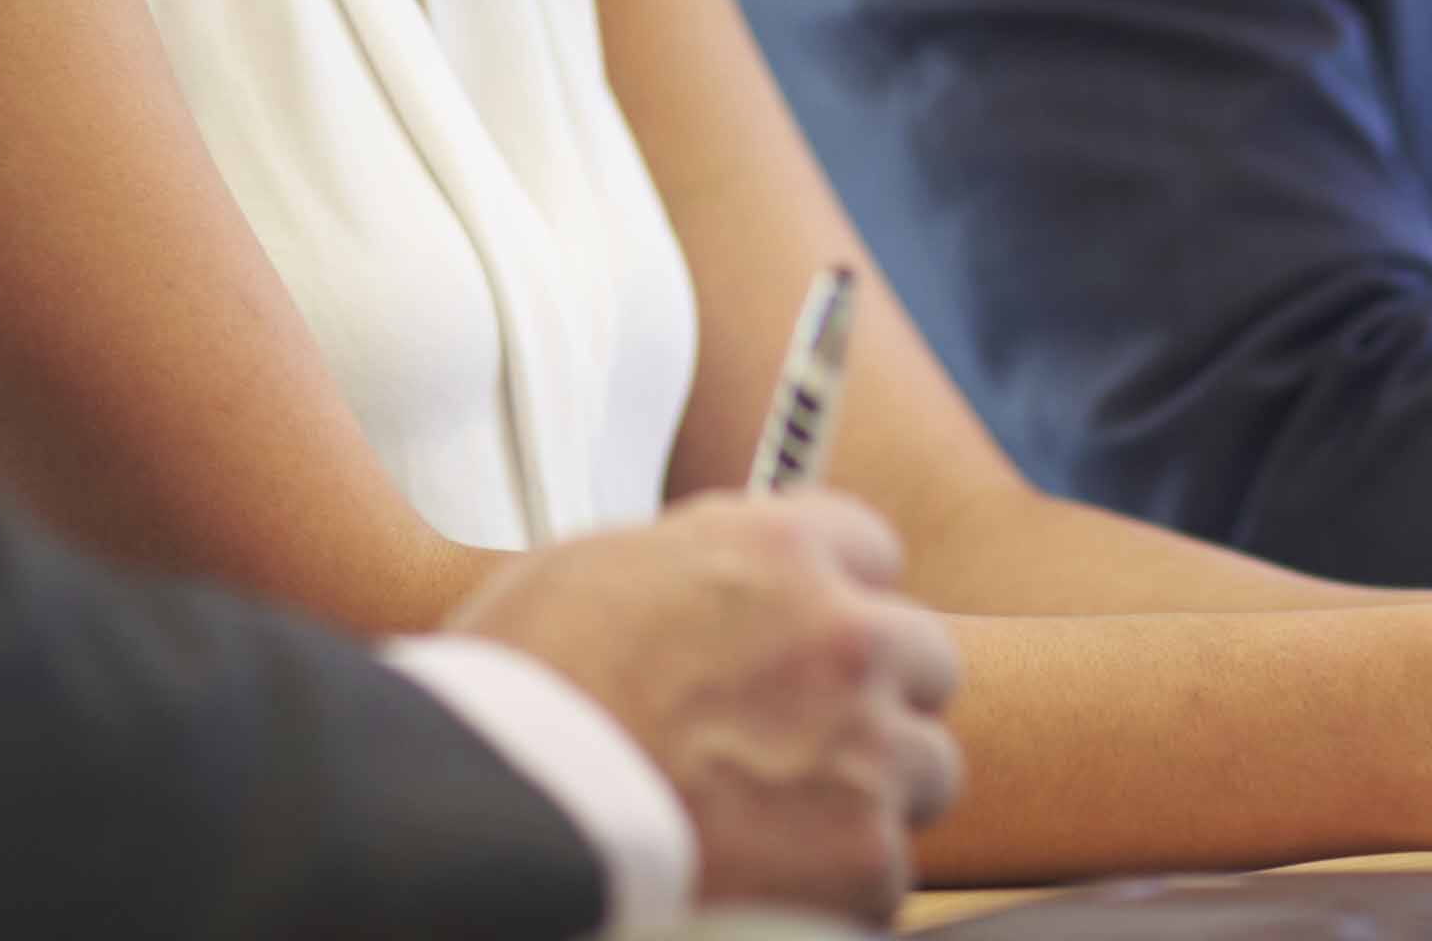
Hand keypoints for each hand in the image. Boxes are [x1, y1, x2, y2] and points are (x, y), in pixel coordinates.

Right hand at [452, 491, 963, 925]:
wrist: (508, 810)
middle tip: (803, 734)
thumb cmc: (522, 687)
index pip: (870, 548)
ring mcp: (867, 749)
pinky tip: (763, 876)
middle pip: (923, 658)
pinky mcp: (866, 857)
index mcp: (781, 550)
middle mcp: (845, 636)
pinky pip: (885, 870)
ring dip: (868, 789)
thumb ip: (699, 560)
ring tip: (776, 818)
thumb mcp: (601, 568)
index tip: (809, 633)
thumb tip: (727, 577)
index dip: (834, 595)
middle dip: (874, 693)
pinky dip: (836, 882)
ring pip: (923, 768)